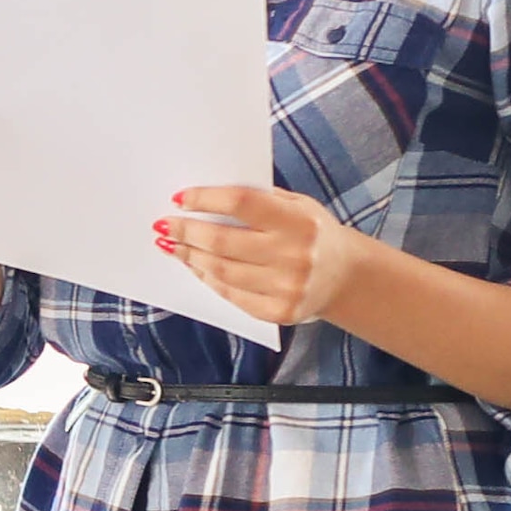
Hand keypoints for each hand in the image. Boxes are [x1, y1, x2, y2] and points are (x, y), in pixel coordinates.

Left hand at [158, 185, 362, 327]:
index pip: (241, 203)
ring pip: (221, 271)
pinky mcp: (279, 312)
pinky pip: (231, 294)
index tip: (179, 198)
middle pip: (223, 242)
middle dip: (186, 232)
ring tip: (172, 245)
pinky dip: (207, 279)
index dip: (205, 199)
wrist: (346, 276)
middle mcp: (294, 255)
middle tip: (164, 225)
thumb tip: (205, 198)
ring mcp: (286, 288)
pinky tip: (195, 267)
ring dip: (189, 257)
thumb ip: (260, 199)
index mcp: (299, 222)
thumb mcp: (298, 205)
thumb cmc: (313, 233)